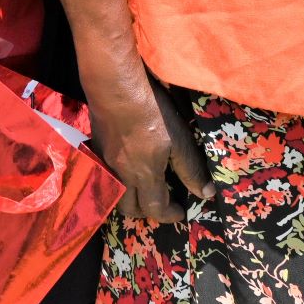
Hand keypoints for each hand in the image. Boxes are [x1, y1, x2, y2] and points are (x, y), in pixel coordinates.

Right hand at [85, 67, 210, 223]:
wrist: (115, 88)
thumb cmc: (152, 111)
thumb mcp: (179, 140)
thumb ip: (191, 169)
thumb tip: (206, 194)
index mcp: (144, 175)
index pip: (156, 208)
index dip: (169, 215)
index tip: (180, 213)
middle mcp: (121, 176)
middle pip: (130, 209)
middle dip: (147, 212)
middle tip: (162, 204)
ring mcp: (105, 164)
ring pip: (114, 196)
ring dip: (130, 200)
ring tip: (142, 190)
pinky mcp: (96, 150)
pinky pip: (105, 178)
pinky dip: (117, 184)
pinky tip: (125, 169)